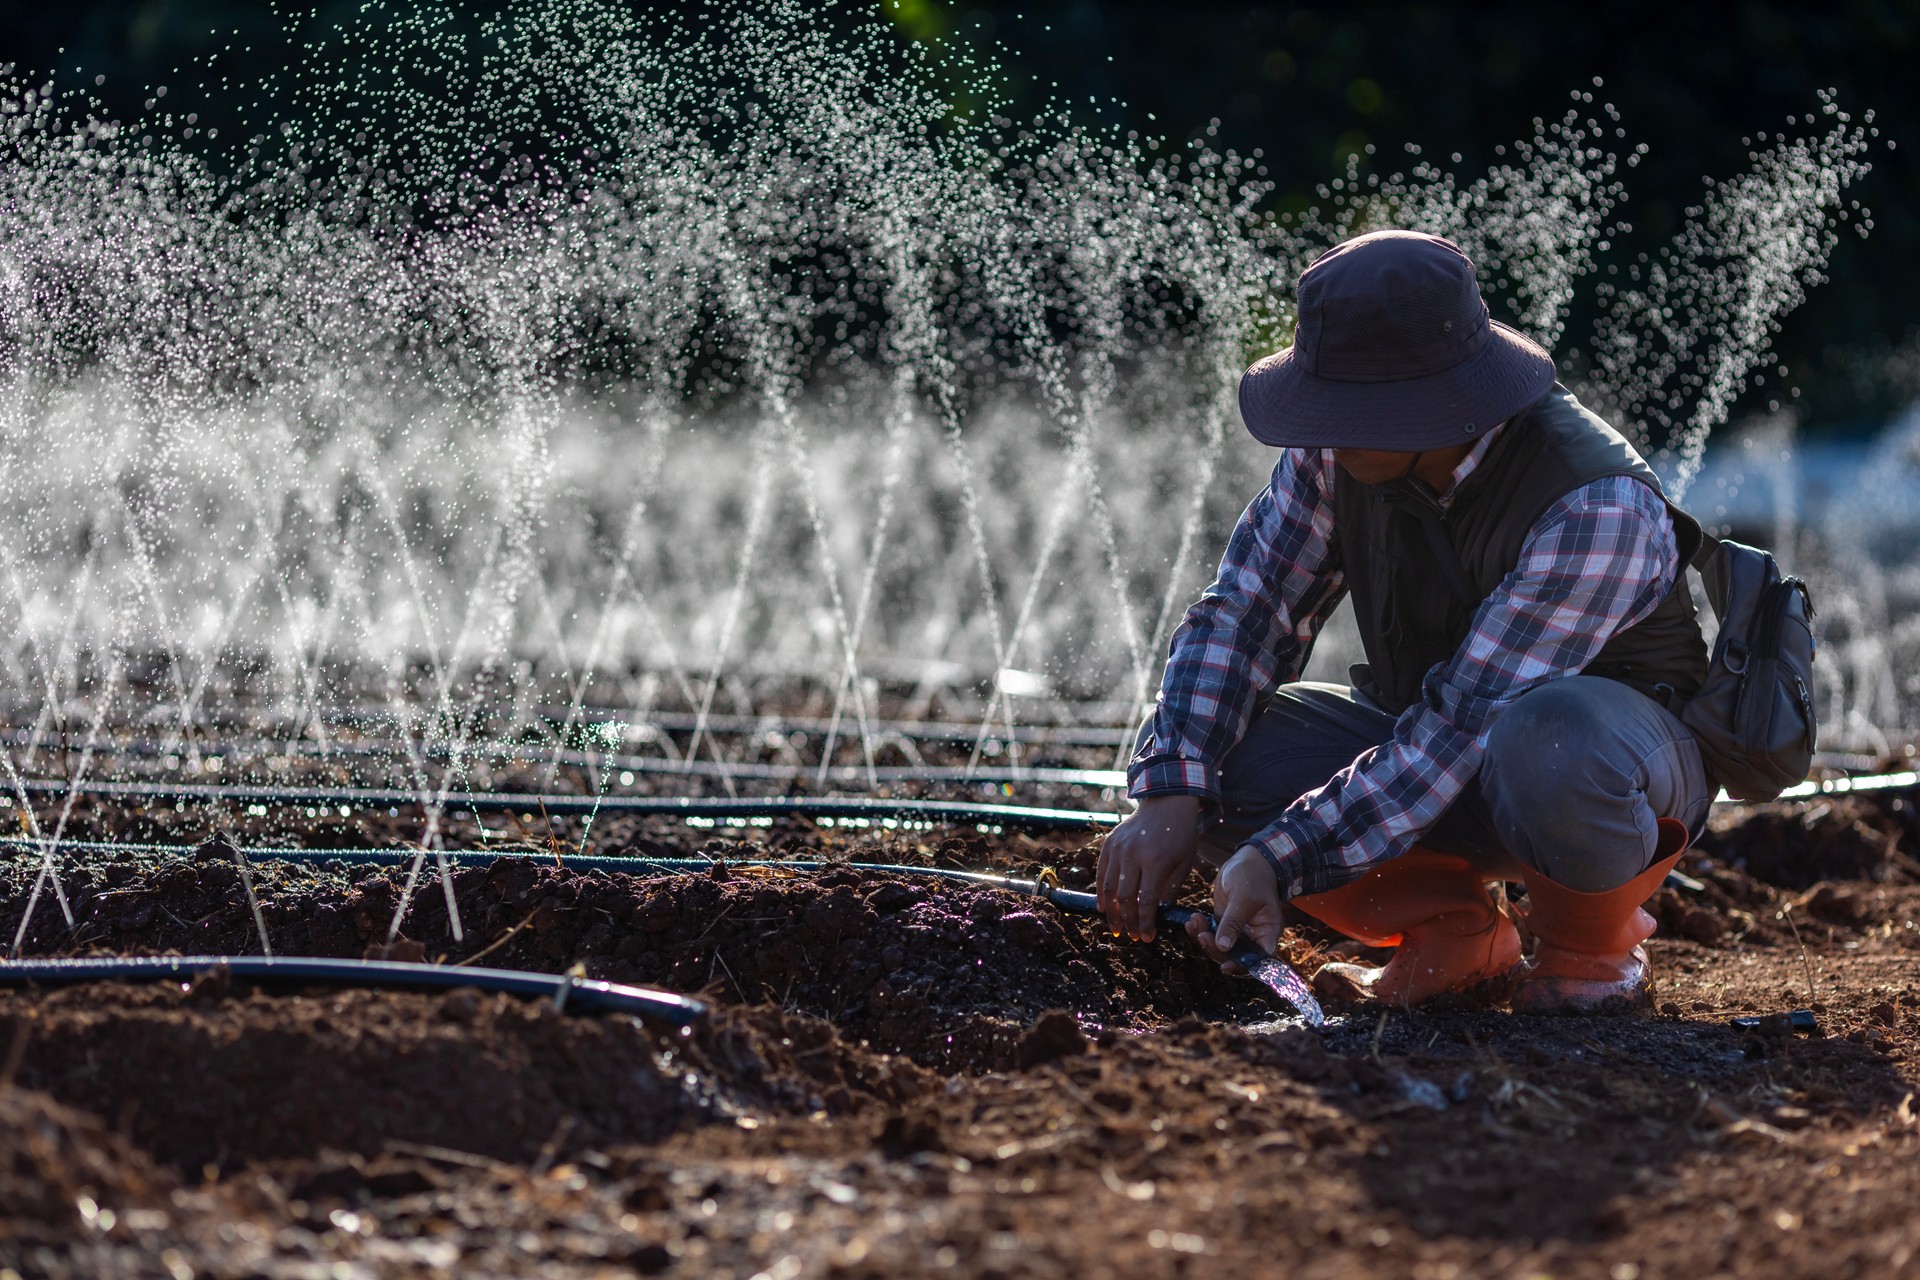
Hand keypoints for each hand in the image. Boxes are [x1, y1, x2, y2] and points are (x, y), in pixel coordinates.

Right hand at [1096, 794, 1200, 941]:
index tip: (1147, 938)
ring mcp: (1119, 848)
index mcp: (1156, 861)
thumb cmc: (1180, 836)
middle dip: (1128, 922)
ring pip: (1109, 888)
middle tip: (1131, 936)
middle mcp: (1134, 854)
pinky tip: (1104, 907)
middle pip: (1125, 898)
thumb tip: (1156, 915)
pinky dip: (1101, 892)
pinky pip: (1101, 873)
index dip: (1145, 923)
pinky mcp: (1109, 844)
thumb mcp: (1184, 864)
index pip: (1146, 901)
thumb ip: (1169, 890)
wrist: (1166, 804)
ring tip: (1116, 928)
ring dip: (1112, 912)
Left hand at [1184, 847, 1282, 972]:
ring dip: (1204, 938)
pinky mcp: (1225, 923)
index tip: (1225, 966)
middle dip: (1216, 949)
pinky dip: (1200, 930)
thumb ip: (1234, 922)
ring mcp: (1238, 931)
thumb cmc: (1253, 876)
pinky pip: (1212, 934)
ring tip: (1194, 922)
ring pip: (1220, 947)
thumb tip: (1224, 946)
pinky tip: (1192, 921)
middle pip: (1235, 957)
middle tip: (1202, 935)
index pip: (1259, 960)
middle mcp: (1254, 937)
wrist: (1246, 861)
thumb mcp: (1243, 898)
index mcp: (1267, 933)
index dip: (1243, 967)